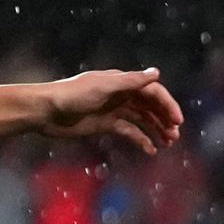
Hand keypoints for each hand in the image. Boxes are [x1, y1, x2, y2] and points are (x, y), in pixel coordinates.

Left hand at [41, 69, 183, 153]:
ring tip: (168, 144)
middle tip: (175, 136)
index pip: (153, 92)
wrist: (46, 111)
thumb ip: (131, 81)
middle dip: (165, 119)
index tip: (177, 122)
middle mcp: (121, 94)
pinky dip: (140, 140)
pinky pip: (129, 131)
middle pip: (150, 106)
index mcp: (122, 82)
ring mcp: (114, 110)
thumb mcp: (104, 87)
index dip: (168, 105)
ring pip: (142, 119)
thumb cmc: (73, 95)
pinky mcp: (105, 124)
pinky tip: (150, 150)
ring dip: (156, 130)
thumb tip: (157, 73)